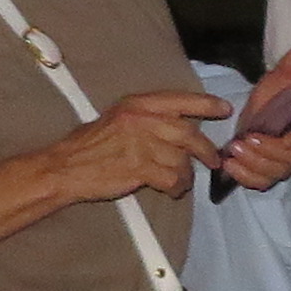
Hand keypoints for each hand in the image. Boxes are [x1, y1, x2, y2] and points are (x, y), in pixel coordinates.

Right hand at [60, 88, 229, 204]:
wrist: (66, 168)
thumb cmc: (90, 144)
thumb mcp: (118, 118)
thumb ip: (148, 118)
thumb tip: (181, 126)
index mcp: (137, 104)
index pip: (179, 100)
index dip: (205, 104)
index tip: (224, 108)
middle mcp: (141, 120)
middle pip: (188, 133)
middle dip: (206, 149)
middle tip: (214, 160)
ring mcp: (141, 144)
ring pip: (182, 160)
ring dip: (186, 174)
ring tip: (180, 181)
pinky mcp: (139, 169)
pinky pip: (172, 179)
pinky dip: (176, 187)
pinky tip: (170, 190)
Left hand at [216, 48, 290, 189]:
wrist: (258, 114)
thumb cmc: (272, 98)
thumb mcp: (278, 81)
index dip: (281, 142)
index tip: (255, 133)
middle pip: (289, 161)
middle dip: (262, 154)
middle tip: (239, 142)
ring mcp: (287, 167)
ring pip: (274, 173)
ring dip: (252, 165)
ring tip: (232, 152)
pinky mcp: (270, 176)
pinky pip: (261, 183)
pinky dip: (245, 177)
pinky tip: (229, 166)